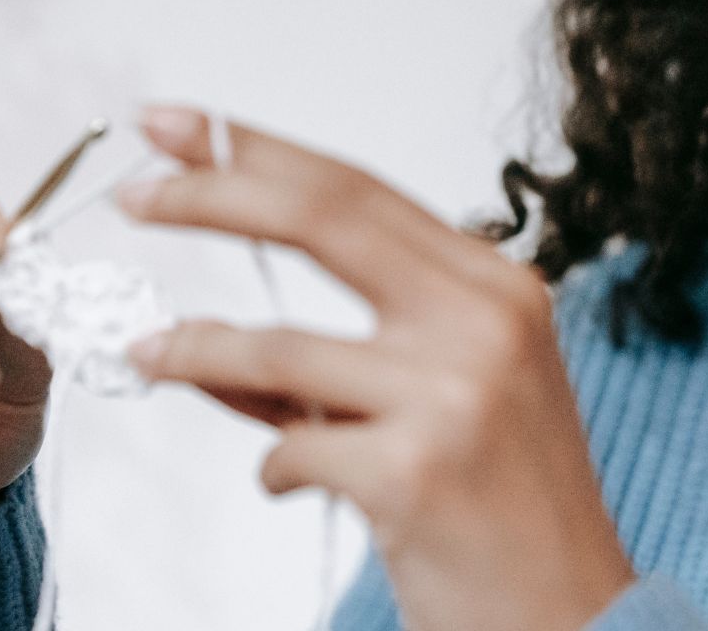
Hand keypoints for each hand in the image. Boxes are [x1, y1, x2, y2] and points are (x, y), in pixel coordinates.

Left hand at [115, 105, 637, 630]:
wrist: (575, 618)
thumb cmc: (506, 508)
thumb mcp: (449, 398)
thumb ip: (344, 354)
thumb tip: (206, 333)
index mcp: (497, 287)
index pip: (356, 191)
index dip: (257, 151)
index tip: (176, 125)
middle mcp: (486, 321)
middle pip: (320, 219)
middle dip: (210, 193)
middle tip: (132, 192)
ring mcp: (455, 393)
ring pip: (276, 345)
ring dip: (193, 350)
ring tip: (148, 354)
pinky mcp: (417, 472)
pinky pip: (290, 450)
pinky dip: (274, 466)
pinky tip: (291, 482)